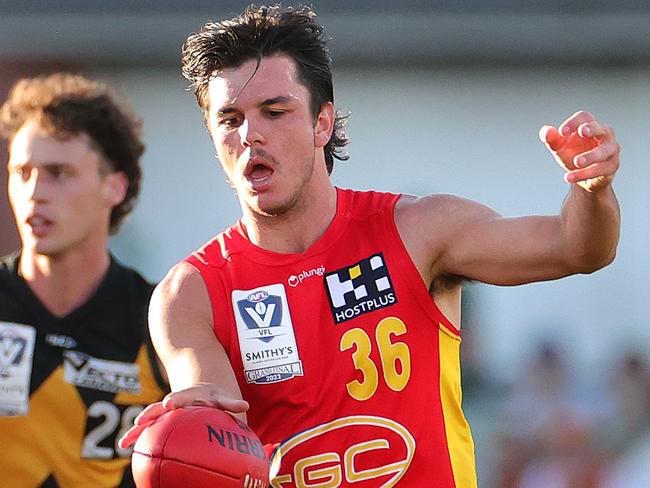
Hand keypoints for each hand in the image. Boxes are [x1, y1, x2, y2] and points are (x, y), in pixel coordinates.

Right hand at [118, 382, 248, 448]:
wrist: (200, 391)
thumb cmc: (213, 397)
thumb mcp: (221, 397)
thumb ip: (230, 402)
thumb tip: (245, 406)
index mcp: (190, 394)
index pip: (183, 396)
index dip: (176, 399)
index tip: (169, 404)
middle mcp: (174, 401)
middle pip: (160, 406)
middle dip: (151, 413)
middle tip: (140, 421)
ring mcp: (165, 412)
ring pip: (149, 419)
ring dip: (138, 429)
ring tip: (125, 441)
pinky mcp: (160, 420)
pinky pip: (147, 429)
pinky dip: (137, 437)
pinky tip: (125, 448)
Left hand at [539, 111, 619, 191]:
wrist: (582, 175)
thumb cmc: (573, 152)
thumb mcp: (559, 146)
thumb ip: (551, 138)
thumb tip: (547, 132)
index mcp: (590, 124)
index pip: (584, 117)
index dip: (573, 122)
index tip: (561, 132)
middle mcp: (604, 134)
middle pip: (601, 128)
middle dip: (592, 129)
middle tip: (582, 132)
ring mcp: (611, 150)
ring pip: (603, 152)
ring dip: (590, 156)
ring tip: (576, 162)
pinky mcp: (611, 166)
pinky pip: (600, 170)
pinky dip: (584, 174)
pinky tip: (569, 177)